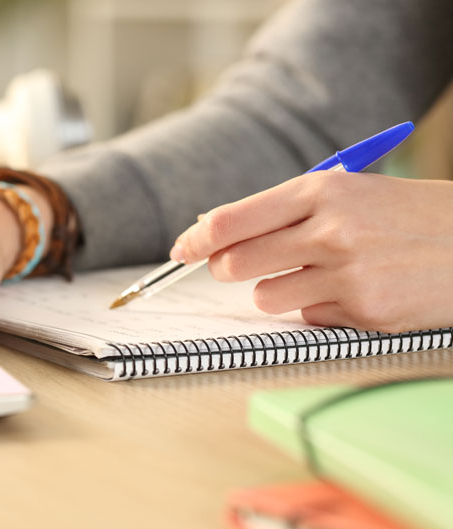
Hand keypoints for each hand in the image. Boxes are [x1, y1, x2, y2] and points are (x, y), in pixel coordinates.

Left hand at [171, 171, 452, 331]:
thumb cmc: (406, 216)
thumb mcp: (349, 194)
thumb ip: (283, 210)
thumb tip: (213, 230)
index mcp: (322, 191)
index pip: (233, 220)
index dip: (197, 239)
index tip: (182, 250)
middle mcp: (331, 230)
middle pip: (236, 263)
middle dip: (230, 269)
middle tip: (243, 266)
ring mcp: (348, 274)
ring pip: (265, 297)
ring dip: (279, 290)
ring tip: (319, 274)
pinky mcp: (366, 313)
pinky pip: (308, 317)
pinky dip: (320, 308)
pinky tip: (355, 291)